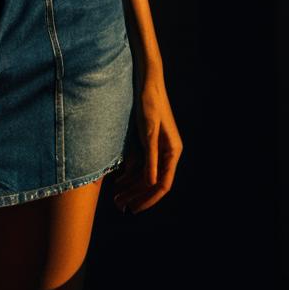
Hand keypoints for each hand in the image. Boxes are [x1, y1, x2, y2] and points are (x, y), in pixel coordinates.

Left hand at [110, 70, 182, 212]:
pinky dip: (130, 173)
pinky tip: (118, 180)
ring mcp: (159, 146)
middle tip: (119, 205)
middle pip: (153, 182)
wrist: (146, 81)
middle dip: (136, 195)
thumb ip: (150, 157)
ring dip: (132, 186)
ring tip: (115, 196)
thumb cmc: (149, 103)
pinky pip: (142, 163)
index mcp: (173, 151)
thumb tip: (152, 183)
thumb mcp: (148, 131)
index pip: (162, 184)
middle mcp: (168, 151)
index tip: (134, 209)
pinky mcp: (149, 141)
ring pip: (146, 174)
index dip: (148, 198)